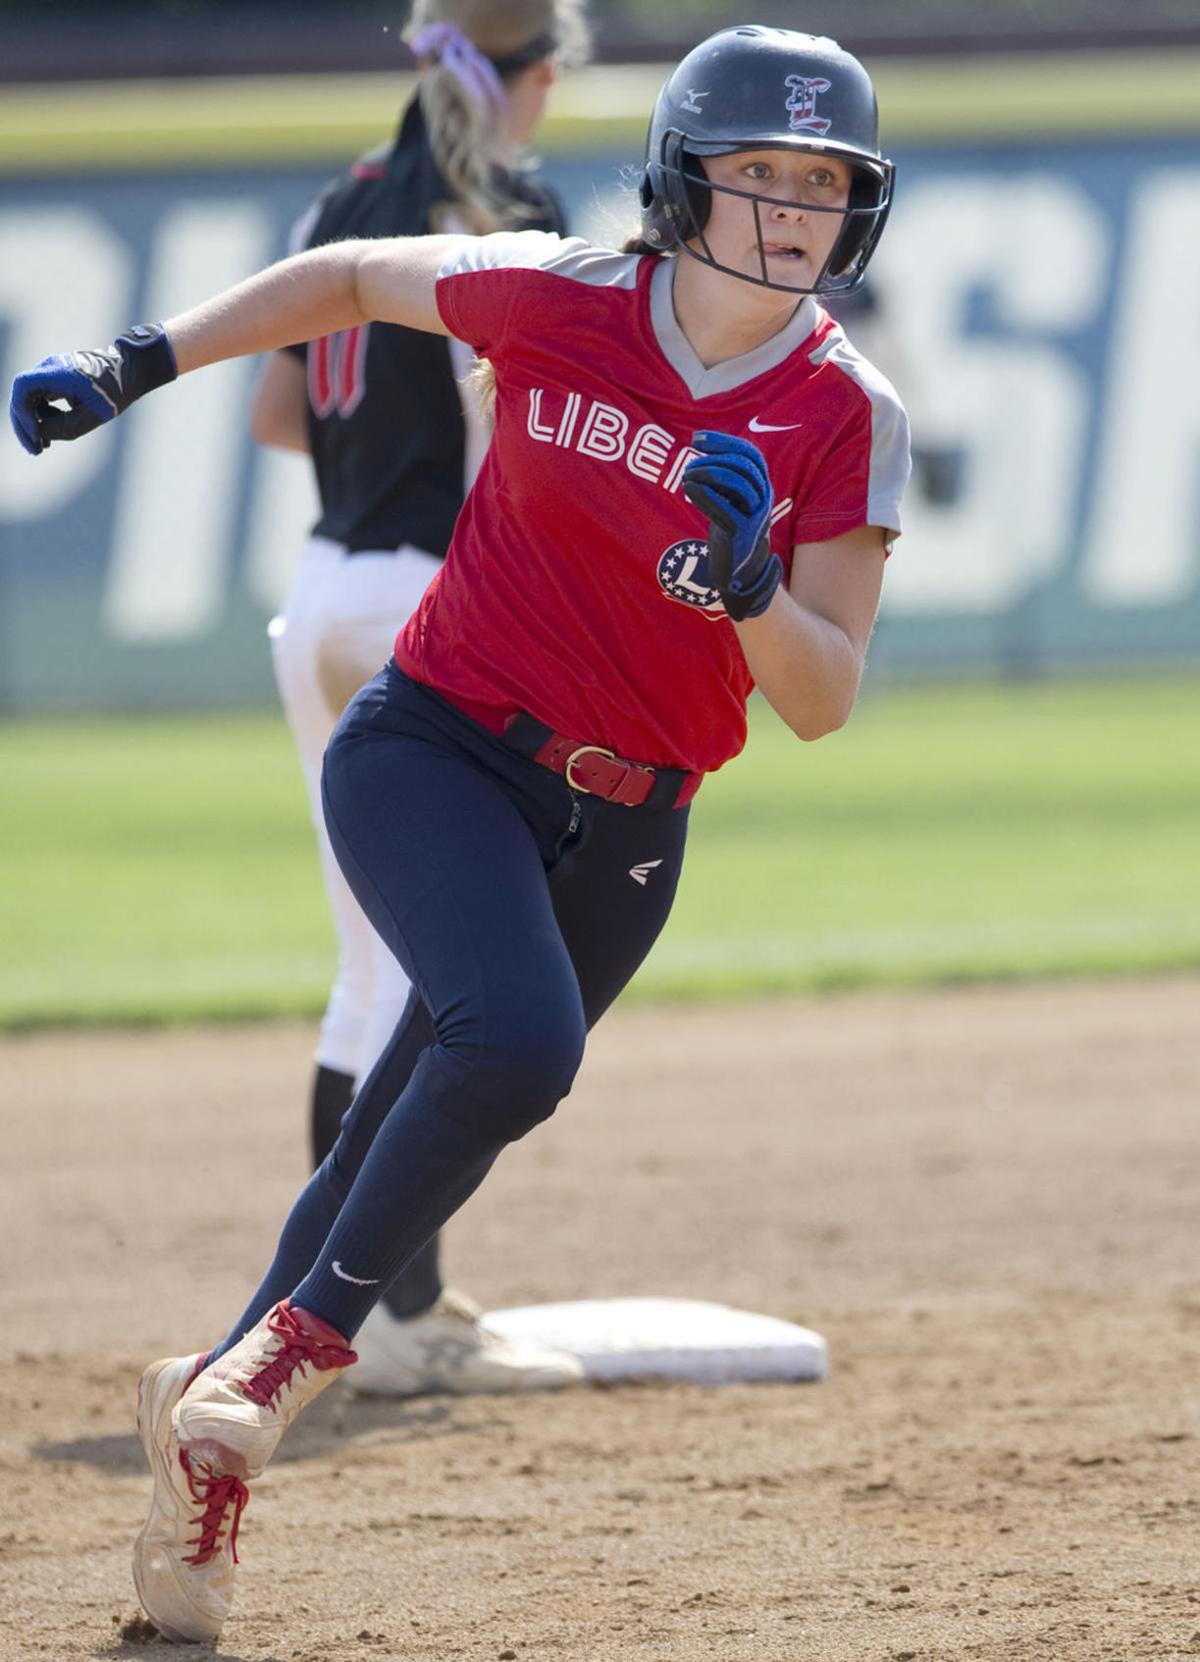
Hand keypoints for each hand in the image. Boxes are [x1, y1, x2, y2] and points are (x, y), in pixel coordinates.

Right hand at [9, 323, 176, 455]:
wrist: (130, 372)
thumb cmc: (115, 392)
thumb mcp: (92, 416)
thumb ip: (64, 427)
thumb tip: (39, 433)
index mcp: (59, 372)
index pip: (23, 386)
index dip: (23, 412)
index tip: (36, 435)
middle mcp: (50, 368)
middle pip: (22, 395)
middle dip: (25, 425)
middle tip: (35, 451)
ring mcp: (51, 373)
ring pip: (29, 399)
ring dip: (32, 423)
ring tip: (42, 448)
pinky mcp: (56, 380)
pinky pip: (40, 399)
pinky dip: (41, 417)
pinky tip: (48, 437)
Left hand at [681, 430, 783, 620]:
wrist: (739, 576)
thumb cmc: (731, 534)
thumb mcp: (729, 501)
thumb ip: (722, 480)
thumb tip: (701, 451)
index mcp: (761, 487)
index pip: (750, 455)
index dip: (724, 442)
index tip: (697, 439)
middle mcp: (763, 500)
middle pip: (744, 466)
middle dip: (715, 458)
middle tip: (689, 463)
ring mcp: (756, 519)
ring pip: (739, 484)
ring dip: (709, 473)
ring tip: (686, 476)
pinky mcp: (743, 537)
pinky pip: (726, 510)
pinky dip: (706, 496)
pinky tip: (689, 488)